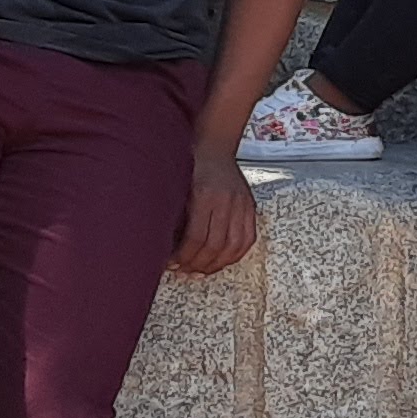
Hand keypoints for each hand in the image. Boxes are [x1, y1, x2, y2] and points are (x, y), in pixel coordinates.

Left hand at [173, 155, 260, 274]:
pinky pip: (248, 238)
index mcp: (204, 194)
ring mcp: (241, 204)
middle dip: (197, 264)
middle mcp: (226, 200)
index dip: (183, 256)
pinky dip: (235, 255)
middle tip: (184, 270)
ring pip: (233, 246)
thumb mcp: (177, 186)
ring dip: (216, 264)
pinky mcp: (250, 206)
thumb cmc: (191, 166)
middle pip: (214, 245)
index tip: (172, 263)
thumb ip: (175, 215)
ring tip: (201, 270)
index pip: (196, 237)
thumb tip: (165, 245)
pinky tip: (222, 260)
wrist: (215, 147)